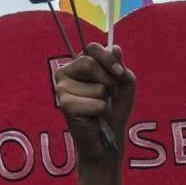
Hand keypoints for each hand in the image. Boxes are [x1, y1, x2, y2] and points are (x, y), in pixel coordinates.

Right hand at [52, 42, 135, 163]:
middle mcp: (64, 73)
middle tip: (108, 94)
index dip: (108, 59)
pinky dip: (102, 112)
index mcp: (78, 63)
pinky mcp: (65, 105)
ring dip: (105, 100)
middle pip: (90, 63)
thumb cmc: (114, 107)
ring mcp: (61, 89)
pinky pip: (96, 104)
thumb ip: (120, 65)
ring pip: (97, 87)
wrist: (107, 136)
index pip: (91, 48)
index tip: (119, 73)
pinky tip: (92, 117)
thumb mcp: (124, 82)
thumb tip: (115, 48)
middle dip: (108, 80)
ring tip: (97, 108)